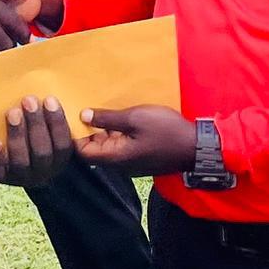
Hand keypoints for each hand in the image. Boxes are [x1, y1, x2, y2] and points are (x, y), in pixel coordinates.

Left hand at [0, 95, 76, 188]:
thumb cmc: (34, 134)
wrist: (20, 164)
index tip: (49, 99)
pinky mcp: (3, 177)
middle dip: (36, 124)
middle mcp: (44, 170)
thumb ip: (45, 108)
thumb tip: (34, 77)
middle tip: (28, 100)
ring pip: (22, 161)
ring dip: (17, 135)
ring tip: (12, 113)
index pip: (63, 142)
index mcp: (60, 157)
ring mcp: (23, 175)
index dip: (57, 121)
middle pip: (42, 151)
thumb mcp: (46, 125)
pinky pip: (0, 171)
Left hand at [75, 104, 200, 176]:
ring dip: (104, 128)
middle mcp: (120, 164)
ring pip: (108, 145)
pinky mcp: (140, 156)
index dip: (75, 134)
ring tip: (100, 106)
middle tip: (83, 105)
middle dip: (88, 129)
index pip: (83, 152)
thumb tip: (83, 115)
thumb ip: (107, 118)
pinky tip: (119, 115)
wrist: (197, 147)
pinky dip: (117, 131)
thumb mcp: (135, 118)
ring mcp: (131, 161)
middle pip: (94, 148)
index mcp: (115, 157)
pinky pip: (122, 144)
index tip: (72, 114)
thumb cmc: (166, 131)